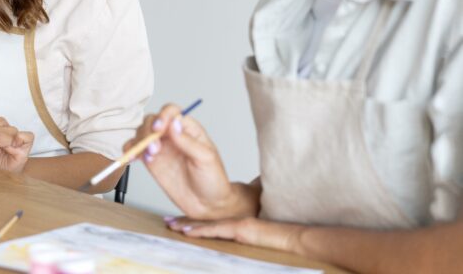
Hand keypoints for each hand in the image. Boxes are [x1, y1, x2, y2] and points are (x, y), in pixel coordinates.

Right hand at [124, 104, 247, 219]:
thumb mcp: (206, 159)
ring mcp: (161, 148)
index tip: (159, 128)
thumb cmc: (213, 180)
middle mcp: (172, 136)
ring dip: (139, 141)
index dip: (163, 116)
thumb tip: (174, 124)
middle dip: (149, 131)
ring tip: (150, 156)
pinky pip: (135, 150)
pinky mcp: (152, 162)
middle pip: (152, 120)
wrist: (208, 205)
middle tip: (154, 148)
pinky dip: (130, 150)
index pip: (171, 112)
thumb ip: (188, 142)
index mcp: (188, 129)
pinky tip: (133, 157)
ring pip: (141, 133)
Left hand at [166, 215, 306, 255]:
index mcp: (238, 226)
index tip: (179, 223)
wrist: (297, 240)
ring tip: (170, 225)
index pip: (211, 224)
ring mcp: (237, 225)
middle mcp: (235, 223)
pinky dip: (200, 231)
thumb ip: (248, 238)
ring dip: (186, 225)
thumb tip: (241, 239)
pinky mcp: (241, 229)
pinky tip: (186, 231)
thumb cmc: (281, 243)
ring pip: (206, 225)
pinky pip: (216, 231)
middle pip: (204, 223)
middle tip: (167, 221)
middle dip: (185, 222)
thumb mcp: (260, 239)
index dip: (194, 223)